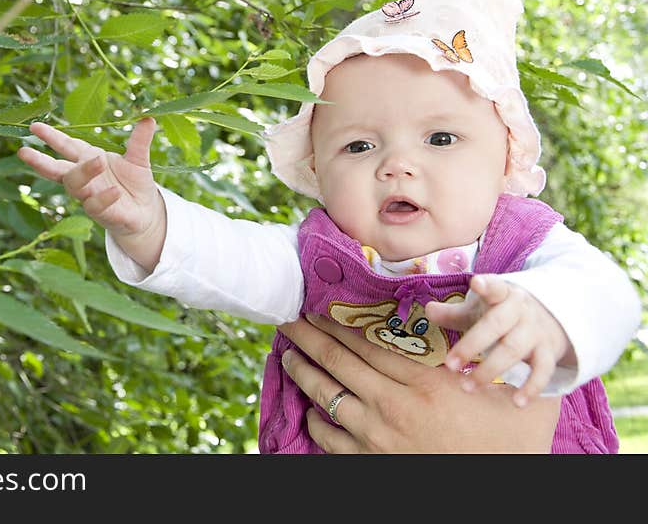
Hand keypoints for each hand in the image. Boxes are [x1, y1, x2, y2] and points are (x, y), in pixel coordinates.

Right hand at [17, 118, 166, 271]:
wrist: (146, 212)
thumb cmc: (135, 183)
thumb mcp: (138, 159)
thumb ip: (139, 140)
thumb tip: (148, 117)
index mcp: (88, 159)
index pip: (65, 146)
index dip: (51, 137)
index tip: (34, 127)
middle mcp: (84, 179)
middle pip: (57, 169)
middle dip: (40, 161)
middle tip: (24, 152)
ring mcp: (90, 196)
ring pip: (75, 186)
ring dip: (84, 173)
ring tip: (99, 160)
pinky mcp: (102, 214)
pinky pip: (96, 206)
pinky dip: (104, 197)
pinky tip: (114, 190)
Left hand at [279, 314, 560, 452]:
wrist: (502, 494)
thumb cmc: (513, 445)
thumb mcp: (515, 393)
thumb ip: (498, 359)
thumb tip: (494, 325)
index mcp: (425, 382)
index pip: (368, 342)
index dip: (339, 323)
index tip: (319, 309)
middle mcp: (394, 405)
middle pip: (339, 361)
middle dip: (309, 337)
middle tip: (289, 320)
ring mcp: (377, 437)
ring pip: (326, 395)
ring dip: (303, 372)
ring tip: (288, 355)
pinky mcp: (370, 463)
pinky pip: (329, 438)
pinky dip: (314, 420)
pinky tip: (307, 407)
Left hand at [426, 274, 572, 406]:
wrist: (548, 318)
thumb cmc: (500, 314)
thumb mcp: (478, 309)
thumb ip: (453, 312)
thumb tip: (427, 310)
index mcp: (502, 293)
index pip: (495, 287)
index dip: (487, 285)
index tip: (476, 283)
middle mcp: (521, 310)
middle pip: (497, 325)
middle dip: (472, 345)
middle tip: (449, 365)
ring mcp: (536, 331)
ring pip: (514, 350)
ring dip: (490, 370)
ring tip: (467, 387)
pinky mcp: (548, 352)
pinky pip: (542, 370)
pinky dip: (531, 387)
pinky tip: (516, 402)